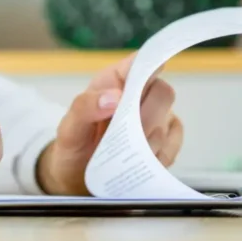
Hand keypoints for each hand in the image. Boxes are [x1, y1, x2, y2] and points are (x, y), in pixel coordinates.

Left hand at [35, 54, 183, 195]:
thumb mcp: (69, 128)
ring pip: (169, 121)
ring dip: (148, 141)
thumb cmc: (73, 145)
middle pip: (163, 92)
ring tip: (123, 153)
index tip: (155, 72)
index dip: (152, 63)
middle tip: (126, 135)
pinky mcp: (165, 140)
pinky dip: (157, 156)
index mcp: (113, 81)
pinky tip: (137, 162)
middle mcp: (138, 95)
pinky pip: (173, 144)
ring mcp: (155, 117)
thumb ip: (84, 107)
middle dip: (146, 117)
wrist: (77, 178)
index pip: (140, 62)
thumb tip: (114, 97)